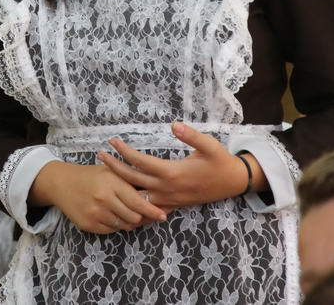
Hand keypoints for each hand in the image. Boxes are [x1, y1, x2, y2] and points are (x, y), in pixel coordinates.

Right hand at [30, 161, 167, 233]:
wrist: (62, 183)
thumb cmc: (92, 175)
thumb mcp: (111, 171)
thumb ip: (130, 180)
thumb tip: (154, 193)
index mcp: (113, 183)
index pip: (138, 202)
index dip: (152, 211)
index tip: (162, 216)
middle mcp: (104, 199)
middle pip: (134, 218)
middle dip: (142, 218)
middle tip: (146, 216)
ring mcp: (95, 213)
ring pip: (124, 226)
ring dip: (129, 222)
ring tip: (129, 214)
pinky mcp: (88, 225)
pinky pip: (111, 230)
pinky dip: (116, 225)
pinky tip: (114, 216)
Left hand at [97, 121, 263, 210]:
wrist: (233, 183)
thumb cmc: (220, 162)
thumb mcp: (210, 145)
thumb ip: (191, 136)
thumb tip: (174, 124)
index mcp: (173, 173)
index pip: (141, 162)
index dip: (124, 151)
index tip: (112, 141)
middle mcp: (167, 188)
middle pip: (133, 180)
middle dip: (114, 168)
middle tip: (99, 155)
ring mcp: (169, 199)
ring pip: (138, 196)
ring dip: (121, 186)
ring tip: (105, 175)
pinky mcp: (173, 204)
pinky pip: (148, 208)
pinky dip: (134, 205)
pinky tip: (122, 202)